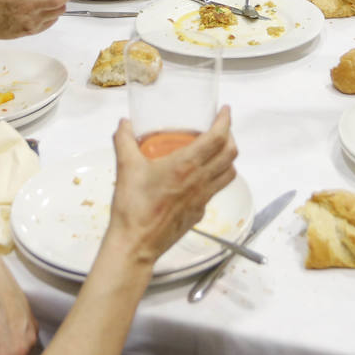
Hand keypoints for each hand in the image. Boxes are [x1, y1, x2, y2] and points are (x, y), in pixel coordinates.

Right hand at [106, 108, 237, 264]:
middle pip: (230, 154)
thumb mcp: (126, 168)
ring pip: (229, 173)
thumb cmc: (133, 208)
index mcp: (185, 166)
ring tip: (216, 150)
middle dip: (230, 136)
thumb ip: (124, 141)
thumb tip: (125, 124)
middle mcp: (200, 181)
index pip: (217, 138)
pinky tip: (200, 176)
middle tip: (220, 128)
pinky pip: (216, 190)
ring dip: (228, 158)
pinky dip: (216, 177)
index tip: (225, 111)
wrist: (136, 244)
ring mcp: (202, 198)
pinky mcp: (199, 212)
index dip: (225, 121)